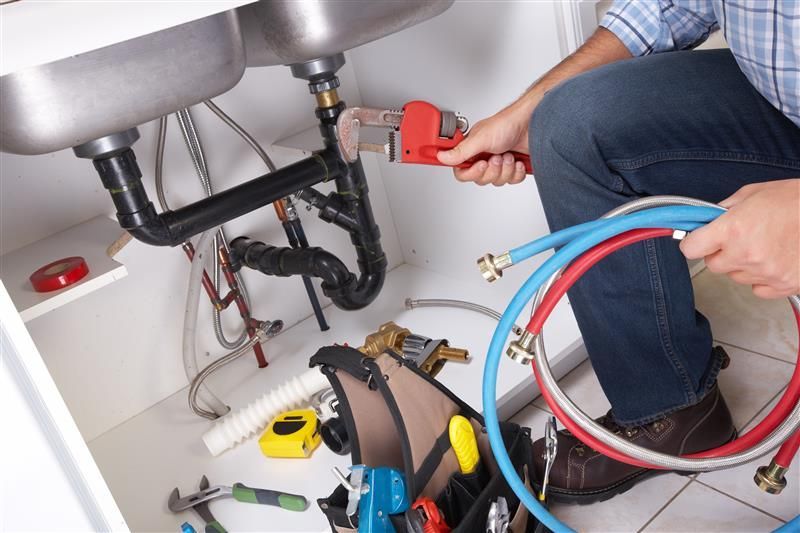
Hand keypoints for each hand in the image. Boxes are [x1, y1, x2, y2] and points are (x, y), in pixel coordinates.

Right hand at [436, 103, 531, 185]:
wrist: (533, 123)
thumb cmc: (508, 124)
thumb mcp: (480, 138)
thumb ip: (460, 151)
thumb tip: (441, 157)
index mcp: (472, 149)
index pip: (462, 171)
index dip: (471, 172)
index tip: (481, 164)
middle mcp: (484, 156)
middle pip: (480, 179)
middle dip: (492, 170)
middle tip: (497, 156)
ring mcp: (498, 162)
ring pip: (497, 181)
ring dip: (505, 169)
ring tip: (508, 155)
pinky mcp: (512, 167)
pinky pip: (512, 181)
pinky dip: (517, 172)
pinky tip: (518, 160)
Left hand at [680, 179, 799, 298]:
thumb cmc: (795, 199)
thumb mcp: (752, 194)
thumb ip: (724, 210)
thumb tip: (705, 220)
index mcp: (732, 229)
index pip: (691, 248)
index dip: (694, 243)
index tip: (698, 240)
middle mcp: (745, 254)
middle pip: (713, 265)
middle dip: (721, 253)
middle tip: (740, 239)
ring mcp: (765, 272)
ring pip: (736, 277)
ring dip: (744, 265)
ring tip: (765, 245)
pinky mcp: (784, 285)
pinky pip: (758, 289)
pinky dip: (763, 278)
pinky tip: (775, 260)